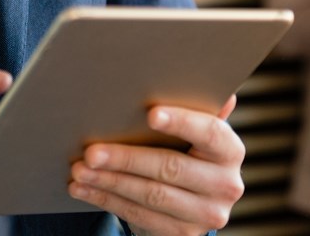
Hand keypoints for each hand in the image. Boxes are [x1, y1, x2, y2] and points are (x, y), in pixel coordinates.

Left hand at [69, 96, 244, 235]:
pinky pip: (141, 216)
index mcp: (230, 150)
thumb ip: (198, 109)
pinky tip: (84, 189)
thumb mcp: (194, 133)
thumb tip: (217, 89)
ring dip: (109, 182)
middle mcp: (226, 184)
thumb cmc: (186, 152)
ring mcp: (206, 214)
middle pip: (170, 168)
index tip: (150, 113)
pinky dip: (108, 200)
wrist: (191, 204)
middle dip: (126, 159)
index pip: (209, 132)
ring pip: (151, 196)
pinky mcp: (183, 234)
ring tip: (79, 170)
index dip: (181, 122)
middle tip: (91, 151)